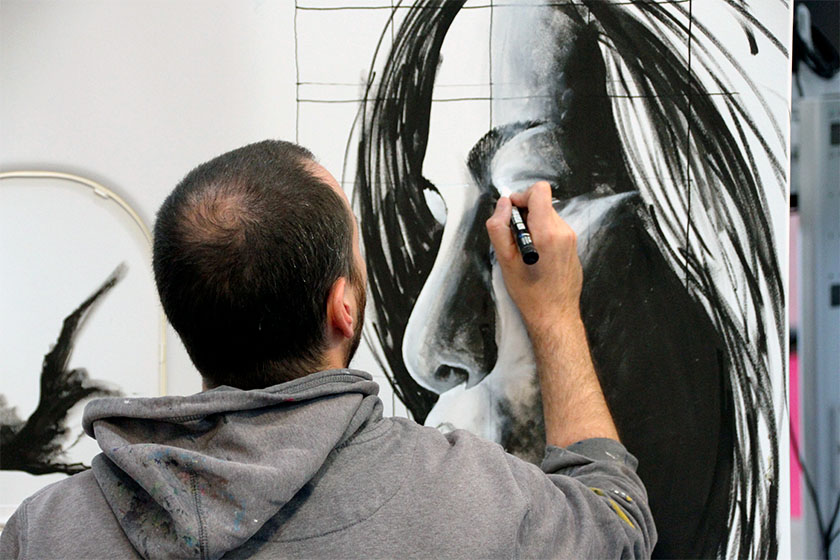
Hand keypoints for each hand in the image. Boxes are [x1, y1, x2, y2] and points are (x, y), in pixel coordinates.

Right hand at [485, 181, 582, 332]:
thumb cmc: (530, 292)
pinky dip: (542, 235)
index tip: (512, 213)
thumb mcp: (505, 260)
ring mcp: (571, 238)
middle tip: (515, 239)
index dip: (521, 197)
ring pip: (547, 216)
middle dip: (525, 215)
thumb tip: (503, 204)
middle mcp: (563, 231)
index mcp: (547, 231)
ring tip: (525, 251)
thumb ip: (499, 227)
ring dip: (533, 226)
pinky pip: (555, 229)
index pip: (539, 191)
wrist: (554, 315)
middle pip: (542, 203)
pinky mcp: (573, 246)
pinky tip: (537, 257)